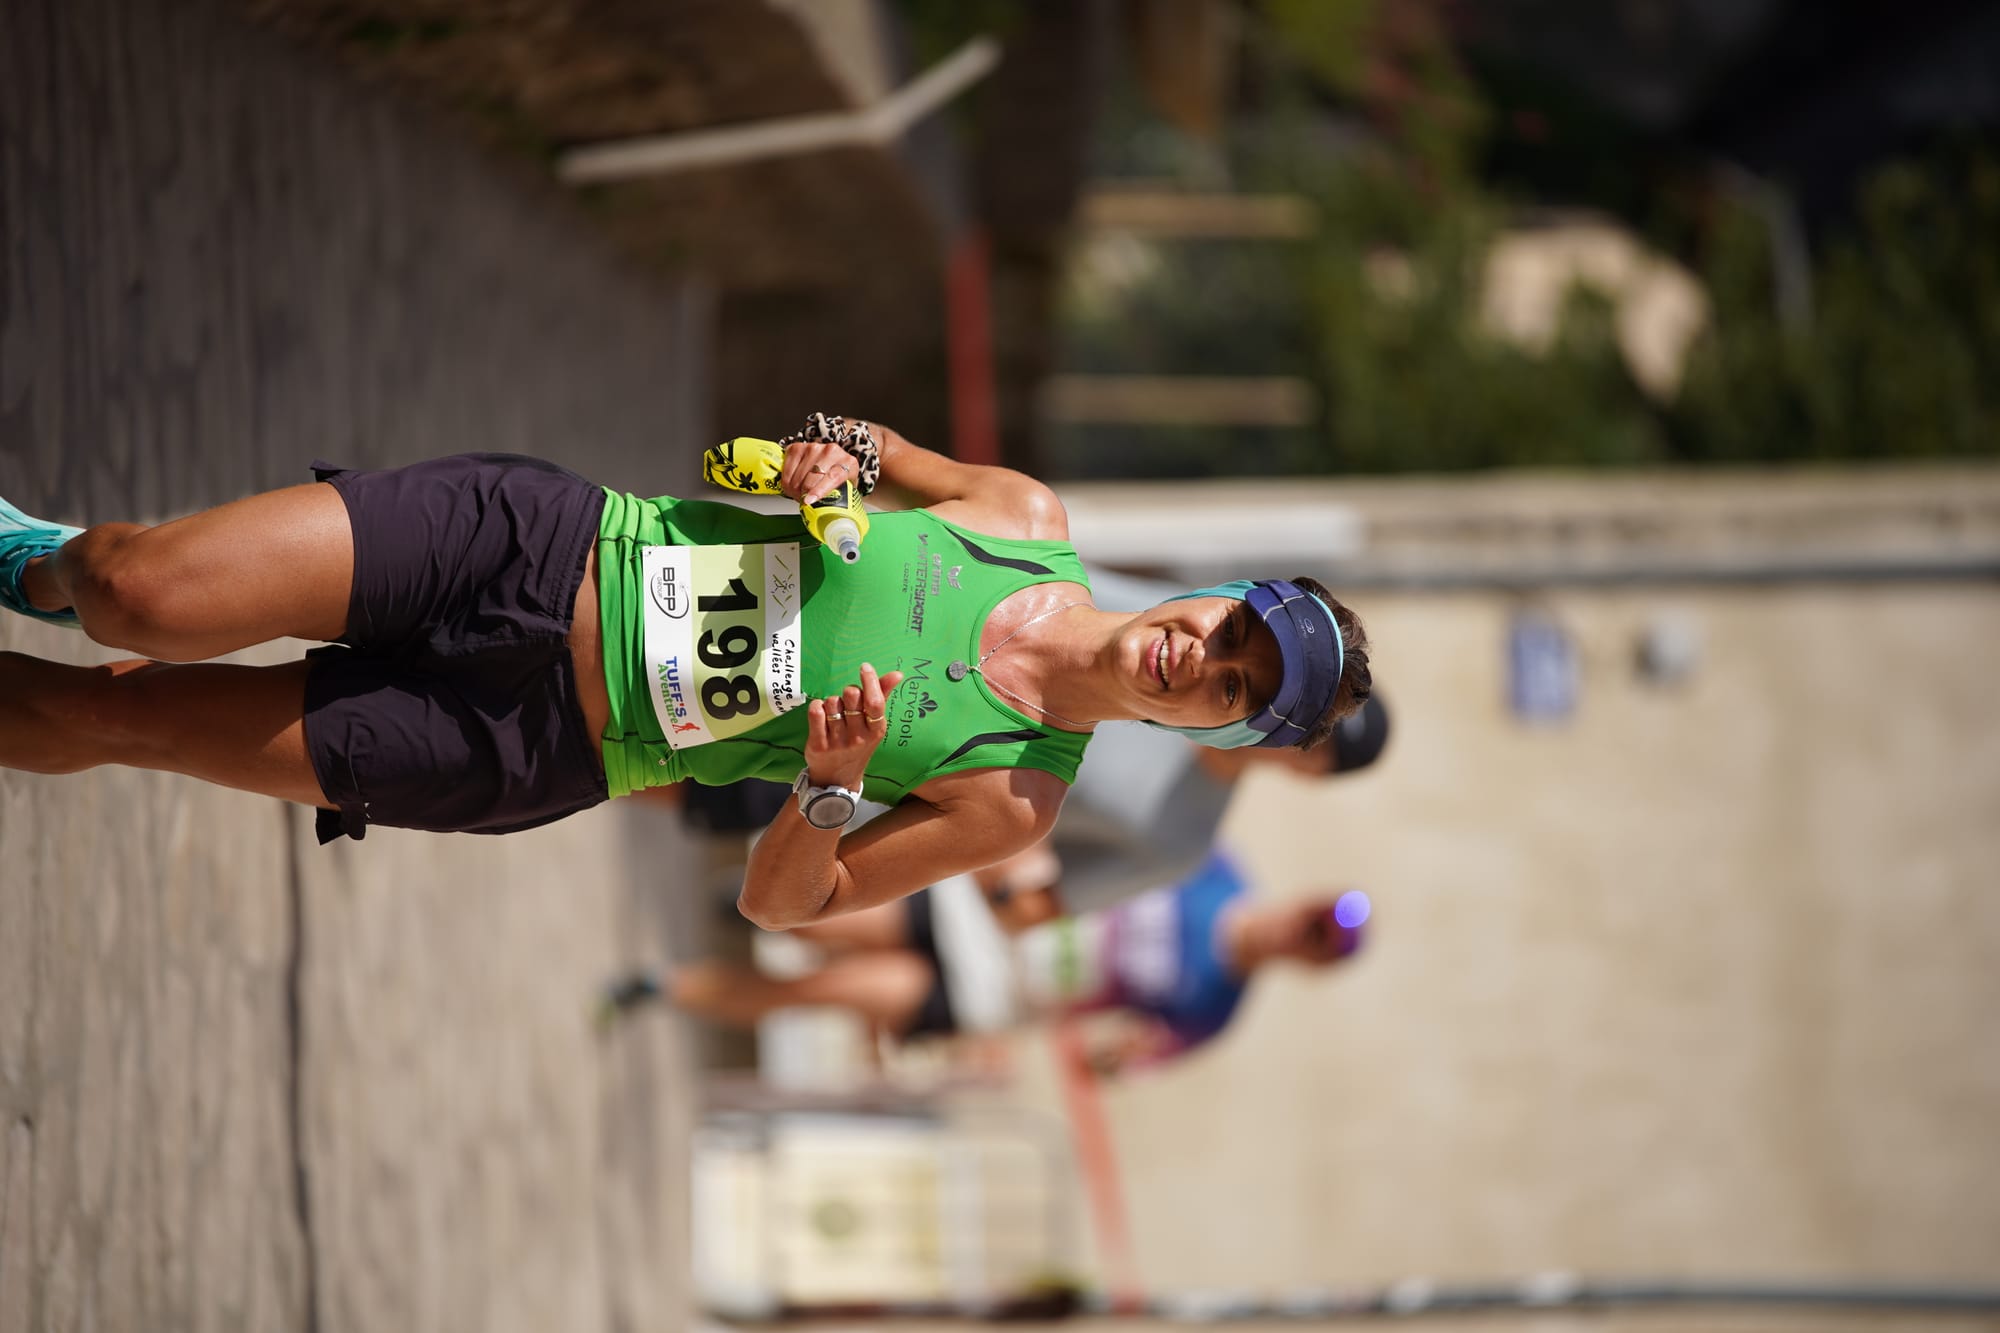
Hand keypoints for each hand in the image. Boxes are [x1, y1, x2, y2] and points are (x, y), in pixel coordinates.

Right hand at [780, 438, 861, 505]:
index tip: (809, 501)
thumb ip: (838, 499)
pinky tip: (793, 483)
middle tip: (804, 502)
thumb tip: (827, 516)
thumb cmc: (838, 478)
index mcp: (848, 463)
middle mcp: (831, 451)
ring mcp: (813, 447)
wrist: (831, 461)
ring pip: (798, 476)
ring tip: (799, 493)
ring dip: (795, 489)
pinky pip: (787, 469)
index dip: (819, 490)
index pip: (833, 477)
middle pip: (811, 478)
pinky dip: (787, 481)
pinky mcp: (797, 447)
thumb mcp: (844, 489)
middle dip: (804, 494)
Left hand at [804, 662, 903, 788]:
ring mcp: (838, 742)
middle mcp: (858, 737)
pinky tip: (820, 715)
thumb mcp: (873, 726)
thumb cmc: (858, 745)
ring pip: (832, 702)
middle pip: (852, 695)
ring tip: (835, 716)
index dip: (870, 681)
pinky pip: (816, 712)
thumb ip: (882, 697)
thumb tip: (897, 674)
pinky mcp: (819, 745)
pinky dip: (816, 707)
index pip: (875, 701)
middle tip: (848, 704)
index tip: (865, 667)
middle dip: (849, 692)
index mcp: (876, 730)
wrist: (837, 778)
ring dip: (832, 703)